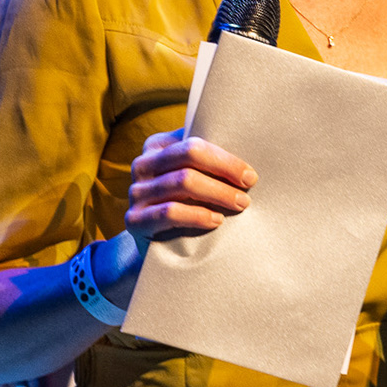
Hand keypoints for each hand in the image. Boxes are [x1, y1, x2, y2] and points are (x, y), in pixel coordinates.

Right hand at [125, 129, 256, 252]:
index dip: (226, 158)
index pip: (195, 143)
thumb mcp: (197, 175)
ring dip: (218, 193)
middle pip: (190, 155)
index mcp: (158, 146)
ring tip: (240, 204)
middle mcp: (143, 164)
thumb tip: (251, 146)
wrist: (158, 242)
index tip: (250, 174)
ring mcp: (136, 192)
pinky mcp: (134, 219)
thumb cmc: (188, 201)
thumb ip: (211, 160)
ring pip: (183, 182)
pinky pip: (169, 212)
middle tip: (249, 187)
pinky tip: (216, 220)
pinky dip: (198, 215)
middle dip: (225, 170)